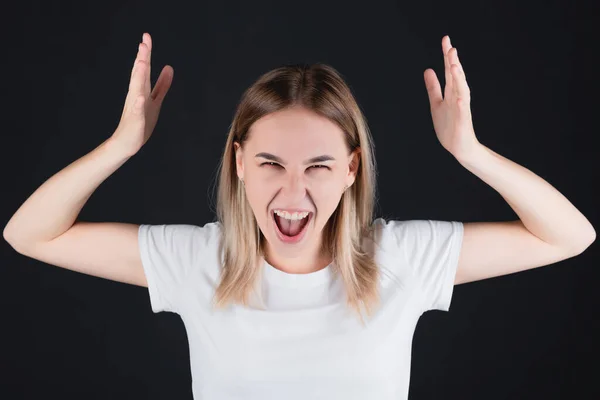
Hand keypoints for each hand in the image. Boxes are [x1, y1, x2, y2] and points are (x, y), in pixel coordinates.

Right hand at [110, 33, 172, 155]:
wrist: (127, 141)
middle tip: (143, 42)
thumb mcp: (155, 100)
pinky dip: (138, 103)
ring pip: (137, 89)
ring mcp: (135, 107)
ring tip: (142, 62)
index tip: (146, 36)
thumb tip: (169, 67)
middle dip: (142, 59)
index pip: (144, 68)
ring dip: (139, 76)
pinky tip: (141, 96)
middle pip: (139, 74)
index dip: (146, 53)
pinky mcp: (136, 120)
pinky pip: (137, 111)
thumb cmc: (140, 121)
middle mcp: (136, 95)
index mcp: (141, 89)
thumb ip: (162, 84)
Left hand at [424, 35, 479, 159]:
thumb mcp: (437, 103)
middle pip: (456, 77)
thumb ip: (433, 87)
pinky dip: (461, 104)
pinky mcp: (463, 122)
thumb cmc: (449, 126)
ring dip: (458, 78)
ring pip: (461, 90)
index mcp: (451, 92)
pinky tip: (459, 97)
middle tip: (450, 47)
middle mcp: (458, 97)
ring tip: (454, 65)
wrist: (460, 147)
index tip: (445, 39)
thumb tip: (428, 69)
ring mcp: (461, 109)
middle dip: (453, 62)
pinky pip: (462, 112)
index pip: (449, 70)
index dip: (447, 55)